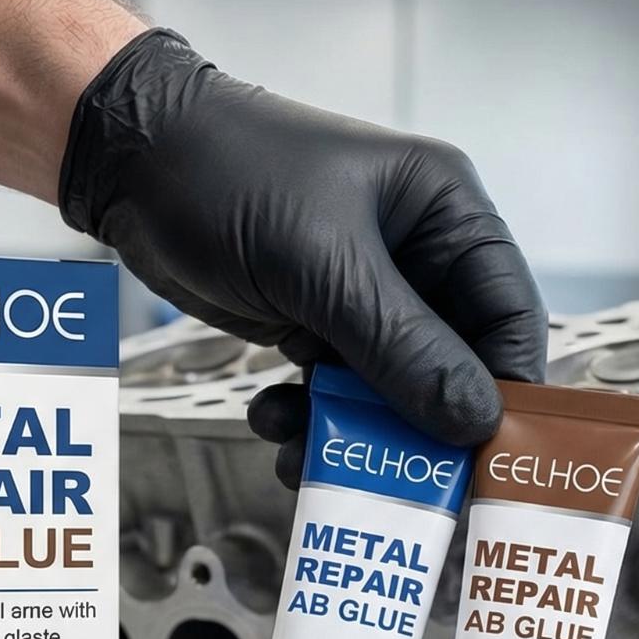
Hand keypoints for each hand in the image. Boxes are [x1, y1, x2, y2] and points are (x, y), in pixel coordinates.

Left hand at [60, 29, 545, 484]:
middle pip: (455, 364)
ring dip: (357, 433)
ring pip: (393, 390)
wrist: (128, 163)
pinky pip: (339, 391)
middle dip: (422, 424)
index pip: (510, 314)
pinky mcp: (319, 323)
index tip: (489, 453)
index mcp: (445, 213)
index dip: (508, 387)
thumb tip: (474, 419)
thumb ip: (404, 348)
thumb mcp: (325, 266)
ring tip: (311, 454)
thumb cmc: (228, 173)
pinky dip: (314, 419)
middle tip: (400, 475)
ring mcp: (367, 295)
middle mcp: (418, 256)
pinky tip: (276, 420)